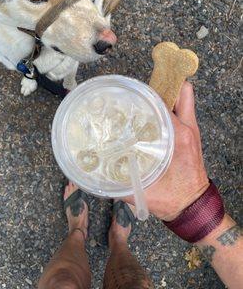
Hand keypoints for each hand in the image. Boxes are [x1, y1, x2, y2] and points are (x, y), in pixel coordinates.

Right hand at [125, 82, 209, 220]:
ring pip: (183, 100)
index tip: (133, 92)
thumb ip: (121, 185)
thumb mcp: (145, 192)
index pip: (165, 104)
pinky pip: (182, 112)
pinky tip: (152, 114)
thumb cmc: (174, 199)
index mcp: (179, 137)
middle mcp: (187, 128)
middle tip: (139, 91)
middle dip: (162, 85)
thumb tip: (98, 174)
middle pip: (180, 93)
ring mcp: (191, 130)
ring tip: (144, 98)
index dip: (149, 94)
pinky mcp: (191, 135)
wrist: (193, 207)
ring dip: (167, 95)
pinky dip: (170, 107)